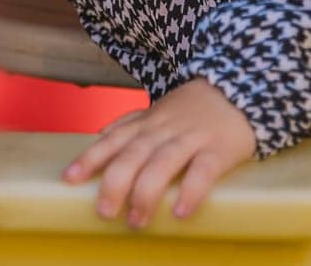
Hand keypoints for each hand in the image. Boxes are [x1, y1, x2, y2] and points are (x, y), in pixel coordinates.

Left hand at [61, 77, 255, 227]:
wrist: (240, 89)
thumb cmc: (192, 108)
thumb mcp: (158, 110)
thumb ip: (130, 124)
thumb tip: (100, 137)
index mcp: (147, 122)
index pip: (113, 139)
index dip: (90, 158)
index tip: (69, 179)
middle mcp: (164, 129)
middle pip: (133, 154)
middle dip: (115, 182)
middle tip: (104, 211)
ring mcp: (191, 137)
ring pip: (163, 162)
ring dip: (146, 192)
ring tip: (136, 220)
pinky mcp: (220, 148)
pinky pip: (203, 170)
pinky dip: (191, 191)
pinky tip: (179, 212)